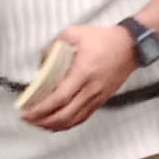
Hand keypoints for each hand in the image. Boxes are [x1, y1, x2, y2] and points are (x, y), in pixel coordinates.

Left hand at [21, 21, 136, 131]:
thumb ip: (53, 47)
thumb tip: (42, 64)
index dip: (41, 108)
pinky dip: (68, 123)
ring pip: (74, 119)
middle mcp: (91, 89)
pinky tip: (57, 123)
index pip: (59, 97)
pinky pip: (83, 117)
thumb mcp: (73, 33)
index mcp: (83, 72)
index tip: (26, 111)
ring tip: (38, 123)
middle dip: (43, 121)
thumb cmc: (103, 39)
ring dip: (54, 125)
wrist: (131, 46)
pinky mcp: (101, 100)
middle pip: (65, 114)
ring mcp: (98, 97)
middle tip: (28, 119)